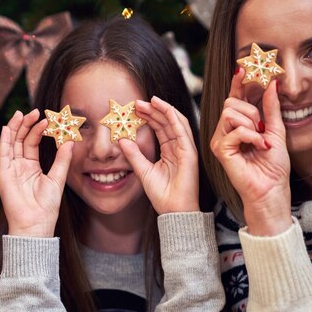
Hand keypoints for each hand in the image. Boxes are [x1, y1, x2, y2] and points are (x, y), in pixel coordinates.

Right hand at [0, 109, 72, 237]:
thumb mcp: (57, 179)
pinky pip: (3, 154)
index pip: (32, 142)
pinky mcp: (4, 174)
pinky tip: (8, 128)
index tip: (47, 118)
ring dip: (16, 128)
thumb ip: (62, 160)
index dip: (38, 130)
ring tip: (22, 114)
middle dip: (26, 124)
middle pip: (21, 139)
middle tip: (35, 111)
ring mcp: (10, 169)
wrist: (36, 223)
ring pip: (11, 143)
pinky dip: (5, 140)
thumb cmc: (46, 206)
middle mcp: (19, 166)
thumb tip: (70, 141)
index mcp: (32, 167)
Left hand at [118, 96, 198, 213]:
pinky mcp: (190, 153)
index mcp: (169, 151)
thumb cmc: (162, 194)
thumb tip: (121, 140)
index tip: (134, 109)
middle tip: (138, 102)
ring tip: (150, 100)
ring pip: (175, 122)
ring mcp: (186, 149)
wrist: (173, 211)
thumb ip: (134, 155)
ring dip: (163, 109)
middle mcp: (179, 148)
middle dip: (153, 110)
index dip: (148, 116)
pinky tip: (163, 108)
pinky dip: (173, 117)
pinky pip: (182, 130)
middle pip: (167, 122)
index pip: (160, 128)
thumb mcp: (142, 171)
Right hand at [209, 69, 291, 234]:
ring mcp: (220, 140)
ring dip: (252, 125)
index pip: (235, 98)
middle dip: (252, 112)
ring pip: (230, 113)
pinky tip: (259, 146)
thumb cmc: (273, 167)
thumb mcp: (277, 131)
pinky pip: (234, 130)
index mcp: (238, 125)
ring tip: (260, 141)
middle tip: (263, 130)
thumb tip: (271, 84)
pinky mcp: (220, 150)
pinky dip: (251, 136)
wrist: (272, 190)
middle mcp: (225, 131)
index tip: (243, 67)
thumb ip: (271, 108)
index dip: (238, 83)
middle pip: (231, 103)